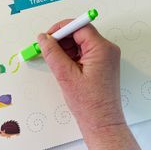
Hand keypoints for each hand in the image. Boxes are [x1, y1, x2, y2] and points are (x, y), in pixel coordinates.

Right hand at [37, 20, 124, 134]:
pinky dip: (72, 56)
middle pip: (81, 33)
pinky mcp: (102, 65)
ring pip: (82, 43)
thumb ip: (52, 53)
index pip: (80, 26)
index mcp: (102, 48)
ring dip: (66, 48)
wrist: (102, 122)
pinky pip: (85, 53)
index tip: (47, 37)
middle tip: (48, 49)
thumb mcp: (65, 75)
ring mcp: (106, 57)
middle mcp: (107, 49)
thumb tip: (43, 38)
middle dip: (62, 40)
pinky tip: (64, 65)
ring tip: (55, 61)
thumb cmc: (87, 103)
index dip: (61, 28)